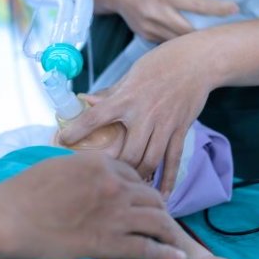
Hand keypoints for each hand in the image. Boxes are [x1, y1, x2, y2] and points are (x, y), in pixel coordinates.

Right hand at [0, 152, 185, 258]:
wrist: (10, 217)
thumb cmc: (26, 189)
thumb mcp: (59, 165)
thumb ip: (83, 166)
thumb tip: (93, 172)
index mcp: (101, 164)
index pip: (134, 173)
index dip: (141, 186)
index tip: (142, 196)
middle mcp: (115, 186)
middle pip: (151, 196)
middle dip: (159, 206)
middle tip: (161, 216)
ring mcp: (116, 215)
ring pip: (156, 220)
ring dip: (169, 229)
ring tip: (175, 236)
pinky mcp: (110, 243)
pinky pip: (147, 248)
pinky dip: (165, 253)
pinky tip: (176, 256)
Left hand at [59, 34, 210, 195]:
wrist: (196, 62)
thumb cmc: (160, 64)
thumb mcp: (131, 74)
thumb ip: (110, 93)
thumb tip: (86, 101)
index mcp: (127, 98)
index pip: (95, 118)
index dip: (76, 132)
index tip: (61, 142)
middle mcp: (145, 115)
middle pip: (127, 154)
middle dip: (114, 170)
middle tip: (103, 177)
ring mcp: (165, 125)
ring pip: (149, 162)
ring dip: (138, 178)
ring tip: (129, 188)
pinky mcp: (180, 131)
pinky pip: (173, 161)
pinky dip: (168, 180)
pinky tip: (162, 195)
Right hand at [110, 0, 237, 41]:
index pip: (196, 3)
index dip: (217, 8)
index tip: (235, 9)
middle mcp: (157, 12)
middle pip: (189, 31)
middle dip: (208, 33)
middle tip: (225, 31)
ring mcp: (150, 27)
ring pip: (179, 42)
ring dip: (196, 42)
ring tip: (212, 39)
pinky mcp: (145, 36)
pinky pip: (168, 43)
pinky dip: (181, 42)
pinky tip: (190, 41)